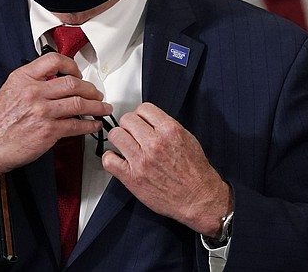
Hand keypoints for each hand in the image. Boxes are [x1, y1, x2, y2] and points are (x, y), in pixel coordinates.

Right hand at [0, 52, 110, 198]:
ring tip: (103, 108)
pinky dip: (89, 125)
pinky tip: (93, 124)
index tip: (79, 73)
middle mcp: (34, 92)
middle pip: (73, 83)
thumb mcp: (10, 90)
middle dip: (91, 88)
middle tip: (97, 93)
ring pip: (79, 104)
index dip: (72, 65)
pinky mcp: (48, 131)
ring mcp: (42, 111)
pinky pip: (76, 125)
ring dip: (97, 106)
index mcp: (23, 78)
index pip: (54, 60)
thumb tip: (54, 80)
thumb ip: (32, 81)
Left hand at [102, 102, 231, 236]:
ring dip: (119, 139)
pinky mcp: (132, 177)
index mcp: (170, 131)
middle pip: (127, 119)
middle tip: (133, 134)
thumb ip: (167, 127)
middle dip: (129, 126)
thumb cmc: (196, 173)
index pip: (144, 109)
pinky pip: (109, 160)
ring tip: (125, 146)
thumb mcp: (188, 139)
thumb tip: (150, 121)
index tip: (140, 122)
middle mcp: (154, 143)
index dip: (141, 115)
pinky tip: (118, 160)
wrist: (199, 198)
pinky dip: (110, 158)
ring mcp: (142, 160)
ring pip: (115, 135)